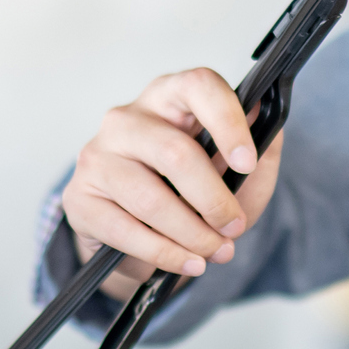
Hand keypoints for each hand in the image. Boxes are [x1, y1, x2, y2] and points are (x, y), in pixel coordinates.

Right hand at [61, 68, 285, 298]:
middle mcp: (127, 118)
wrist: (143, 235)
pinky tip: (188, 262)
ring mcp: (97, 156)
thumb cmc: (195, 192)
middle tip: (234, 227)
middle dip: (214, 200)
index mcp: (170, 97)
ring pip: (150, 198)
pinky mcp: (79, 198)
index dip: (227, 121)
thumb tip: (269, 116)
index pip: (198, 86)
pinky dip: (164, 253)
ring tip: (216, 252)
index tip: (248, 161)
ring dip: (192, 234)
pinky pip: (124, 230)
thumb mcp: (240, 173)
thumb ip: (261, 147)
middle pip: (174, 152)